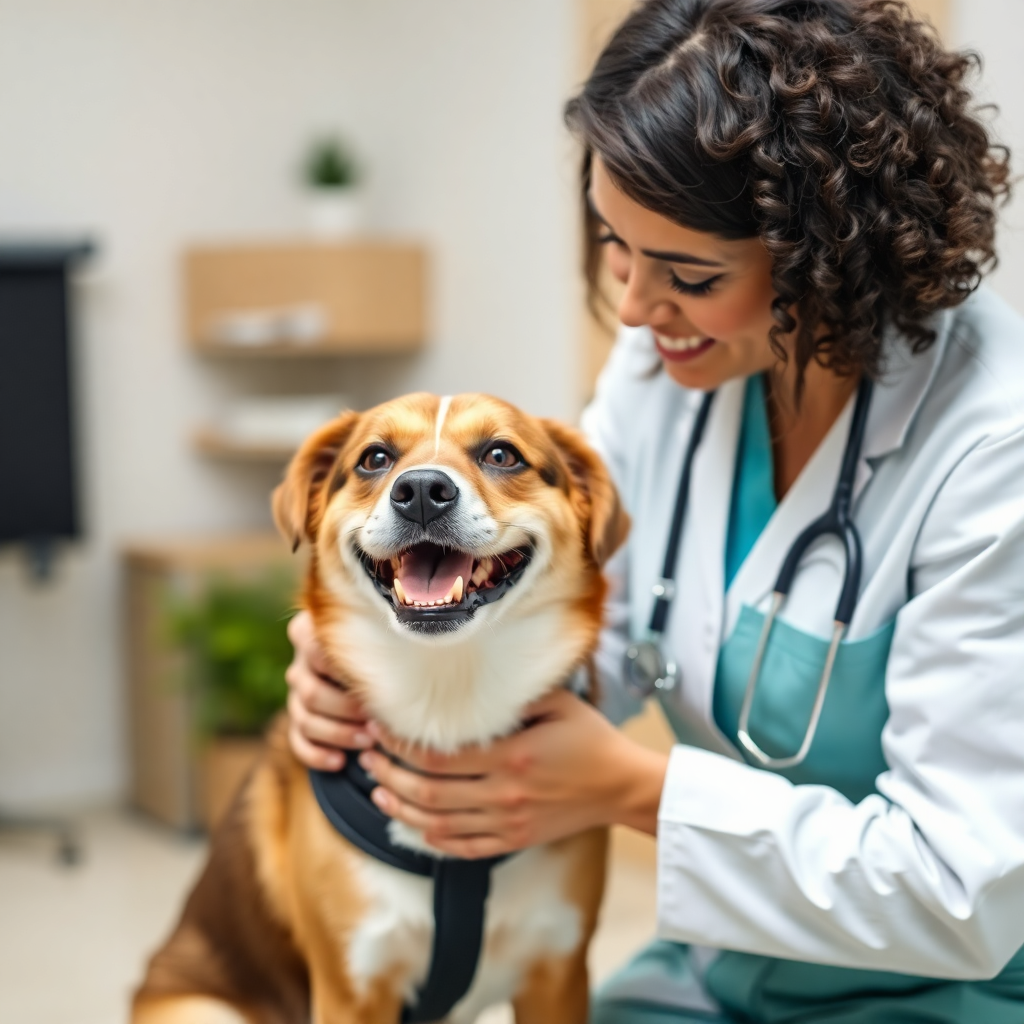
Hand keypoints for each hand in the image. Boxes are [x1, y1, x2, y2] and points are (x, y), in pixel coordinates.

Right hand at [285, 610, 372, 770]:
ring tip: (368, 742)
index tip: (374, 688)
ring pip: (304, 719)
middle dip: (346, 711)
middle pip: (311, 692)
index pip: (317, 650)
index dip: (345, 673)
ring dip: (338, 734)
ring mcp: (296, 693)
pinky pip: (298, 742)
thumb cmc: (385, 654)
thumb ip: (380, 646)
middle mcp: (301, 662)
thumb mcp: (382, 643)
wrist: (382, 679)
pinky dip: (317, 755)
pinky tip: (340, 761)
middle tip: (375, 722)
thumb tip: (401, 667)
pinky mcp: (297, 722)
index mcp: (312, 633)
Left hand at [358, 689, 667, 858]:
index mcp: (512, 756)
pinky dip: (430, 839)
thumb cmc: (590, 738)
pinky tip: (412, 822)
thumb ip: (514, 696)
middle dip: (389, 774)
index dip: (400, 744)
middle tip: (366, 757)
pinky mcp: (513, 840)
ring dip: (400, 807)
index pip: (438, 755)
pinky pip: (461, 847)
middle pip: (428, 792)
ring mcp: (507, 823)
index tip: (378, 728)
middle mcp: (504, 794)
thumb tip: (469, 684)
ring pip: (437, 824)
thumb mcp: (558, 702)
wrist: (620, 786)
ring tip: (377, 788)